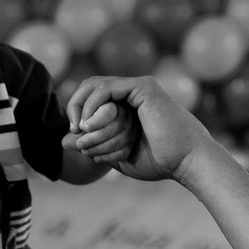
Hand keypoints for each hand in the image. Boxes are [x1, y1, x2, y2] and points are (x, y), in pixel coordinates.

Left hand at [64, 76, 218, 183]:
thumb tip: (62, 141)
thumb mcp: (115, 155)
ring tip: (82, 130)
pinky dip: (92, 104)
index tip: (75, 135)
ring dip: (82, 109)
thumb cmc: (159, 162)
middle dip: (75, 106)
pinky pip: (106, 88)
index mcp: (127, 107)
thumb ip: (91, 146)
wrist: (185, 162)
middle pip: (90, 87)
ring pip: (95, 87)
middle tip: (74, 129)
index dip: (77, 112)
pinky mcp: (143, 87)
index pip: (91, 98)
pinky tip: (89, 123)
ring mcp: (138, 88)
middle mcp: (132, 94)